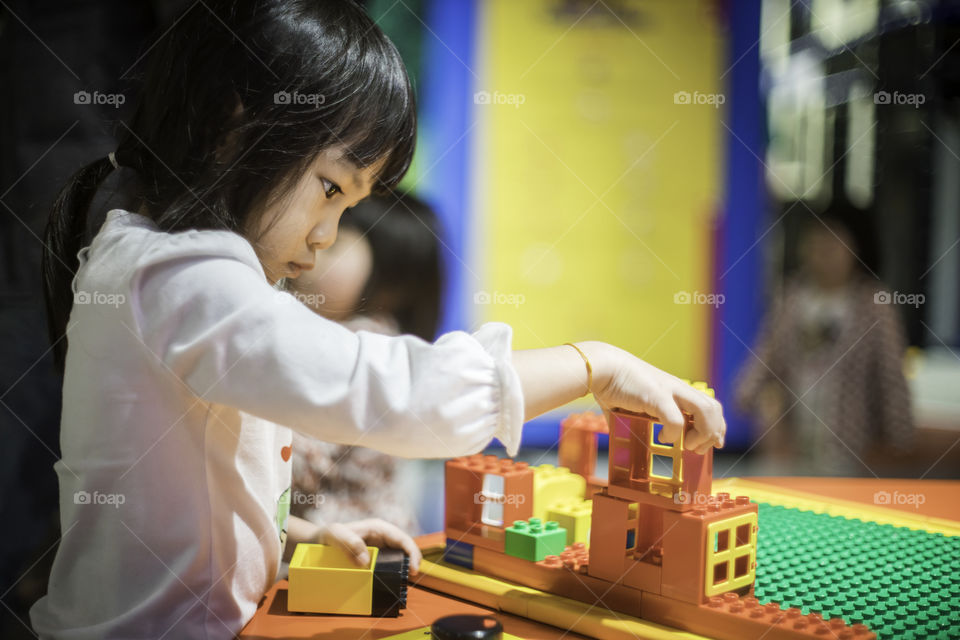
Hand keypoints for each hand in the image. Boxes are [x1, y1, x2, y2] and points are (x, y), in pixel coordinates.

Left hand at [318, 518, 421, 573]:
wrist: (318, 542)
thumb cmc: (328, 535)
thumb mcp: (335, 535)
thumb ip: (349, 543)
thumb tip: (366, 561)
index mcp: (378, 528)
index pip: (402, 538)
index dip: (412, 552)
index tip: (413, 569)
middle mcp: (382, 537)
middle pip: (405, 548)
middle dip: (412, 561)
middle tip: (411, 578)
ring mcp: (380, 548)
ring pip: (399, 557)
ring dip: (404, 568)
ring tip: (403, 582)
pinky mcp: (375, 558)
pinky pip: (389, 564)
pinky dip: (394, 573)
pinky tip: (393, 582)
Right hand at [581, 342, 725, 453]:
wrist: (601, 367)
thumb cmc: (612, 384)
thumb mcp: (632, 405)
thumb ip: (635, 419)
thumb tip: (626, 437)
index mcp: (675, 389)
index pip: (709, 405)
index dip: (717, 425)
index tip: (714, 442)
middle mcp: (677, 389)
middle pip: (714, 408)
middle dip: (714, 432)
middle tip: (701, 448)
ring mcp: (669, 390)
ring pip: (706, 410)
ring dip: (703, 433)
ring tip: (689, 445)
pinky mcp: (657, 396)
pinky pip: (676, 420)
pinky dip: (673, 434)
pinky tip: (664, 437)